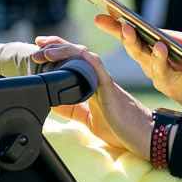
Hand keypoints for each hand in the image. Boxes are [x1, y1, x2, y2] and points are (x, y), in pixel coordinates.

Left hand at [32, 36, 155, 159]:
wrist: (143, 136)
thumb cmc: (120, 126)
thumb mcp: (88, 117)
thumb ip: (73, 108)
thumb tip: (52, 101)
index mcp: (92, 81)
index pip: (74, 58)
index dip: (57, 48)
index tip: (39, 45)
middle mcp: (98, 77)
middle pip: (76, 52)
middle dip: (55, 46)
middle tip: (37, 46)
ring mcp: (105, 82)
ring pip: (86, 57)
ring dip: (64, 52)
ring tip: (47, 53)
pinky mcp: (111, 91)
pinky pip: (101, 72)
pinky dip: (90, 61)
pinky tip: (81, 54)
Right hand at [90, 14, 181, 118]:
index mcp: (150, 46)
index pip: (129, 36)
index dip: (113, 27)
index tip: (99, 17)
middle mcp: (151, 63)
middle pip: (137, 52)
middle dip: (131, 40)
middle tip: (127, 28)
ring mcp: (164, 79)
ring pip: (156, 69)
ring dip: (158, 57)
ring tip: (161, 46)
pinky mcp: (180, 90)